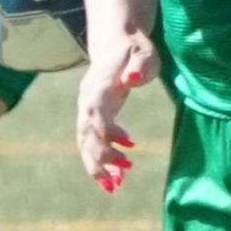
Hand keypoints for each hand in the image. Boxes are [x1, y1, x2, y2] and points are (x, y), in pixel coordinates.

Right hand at [74, 25, 157, 192]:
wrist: (115, 43)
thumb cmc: (135, 50)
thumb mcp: (145, 54)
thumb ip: (140, 66)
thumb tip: (131, 79)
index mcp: (99, 86)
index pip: (96, 112)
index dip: (108, 130)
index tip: (129, 144)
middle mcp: (87, 100)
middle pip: (86, 133)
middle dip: (100, 157)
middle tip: (121, 178)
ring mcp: (86, 109)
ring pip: (85, 142)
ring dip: (96, 166)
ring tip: (114, 187)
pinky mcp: (91, 117)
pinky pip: (90, 142)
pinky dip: (99, 161)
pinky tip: (114, 178)